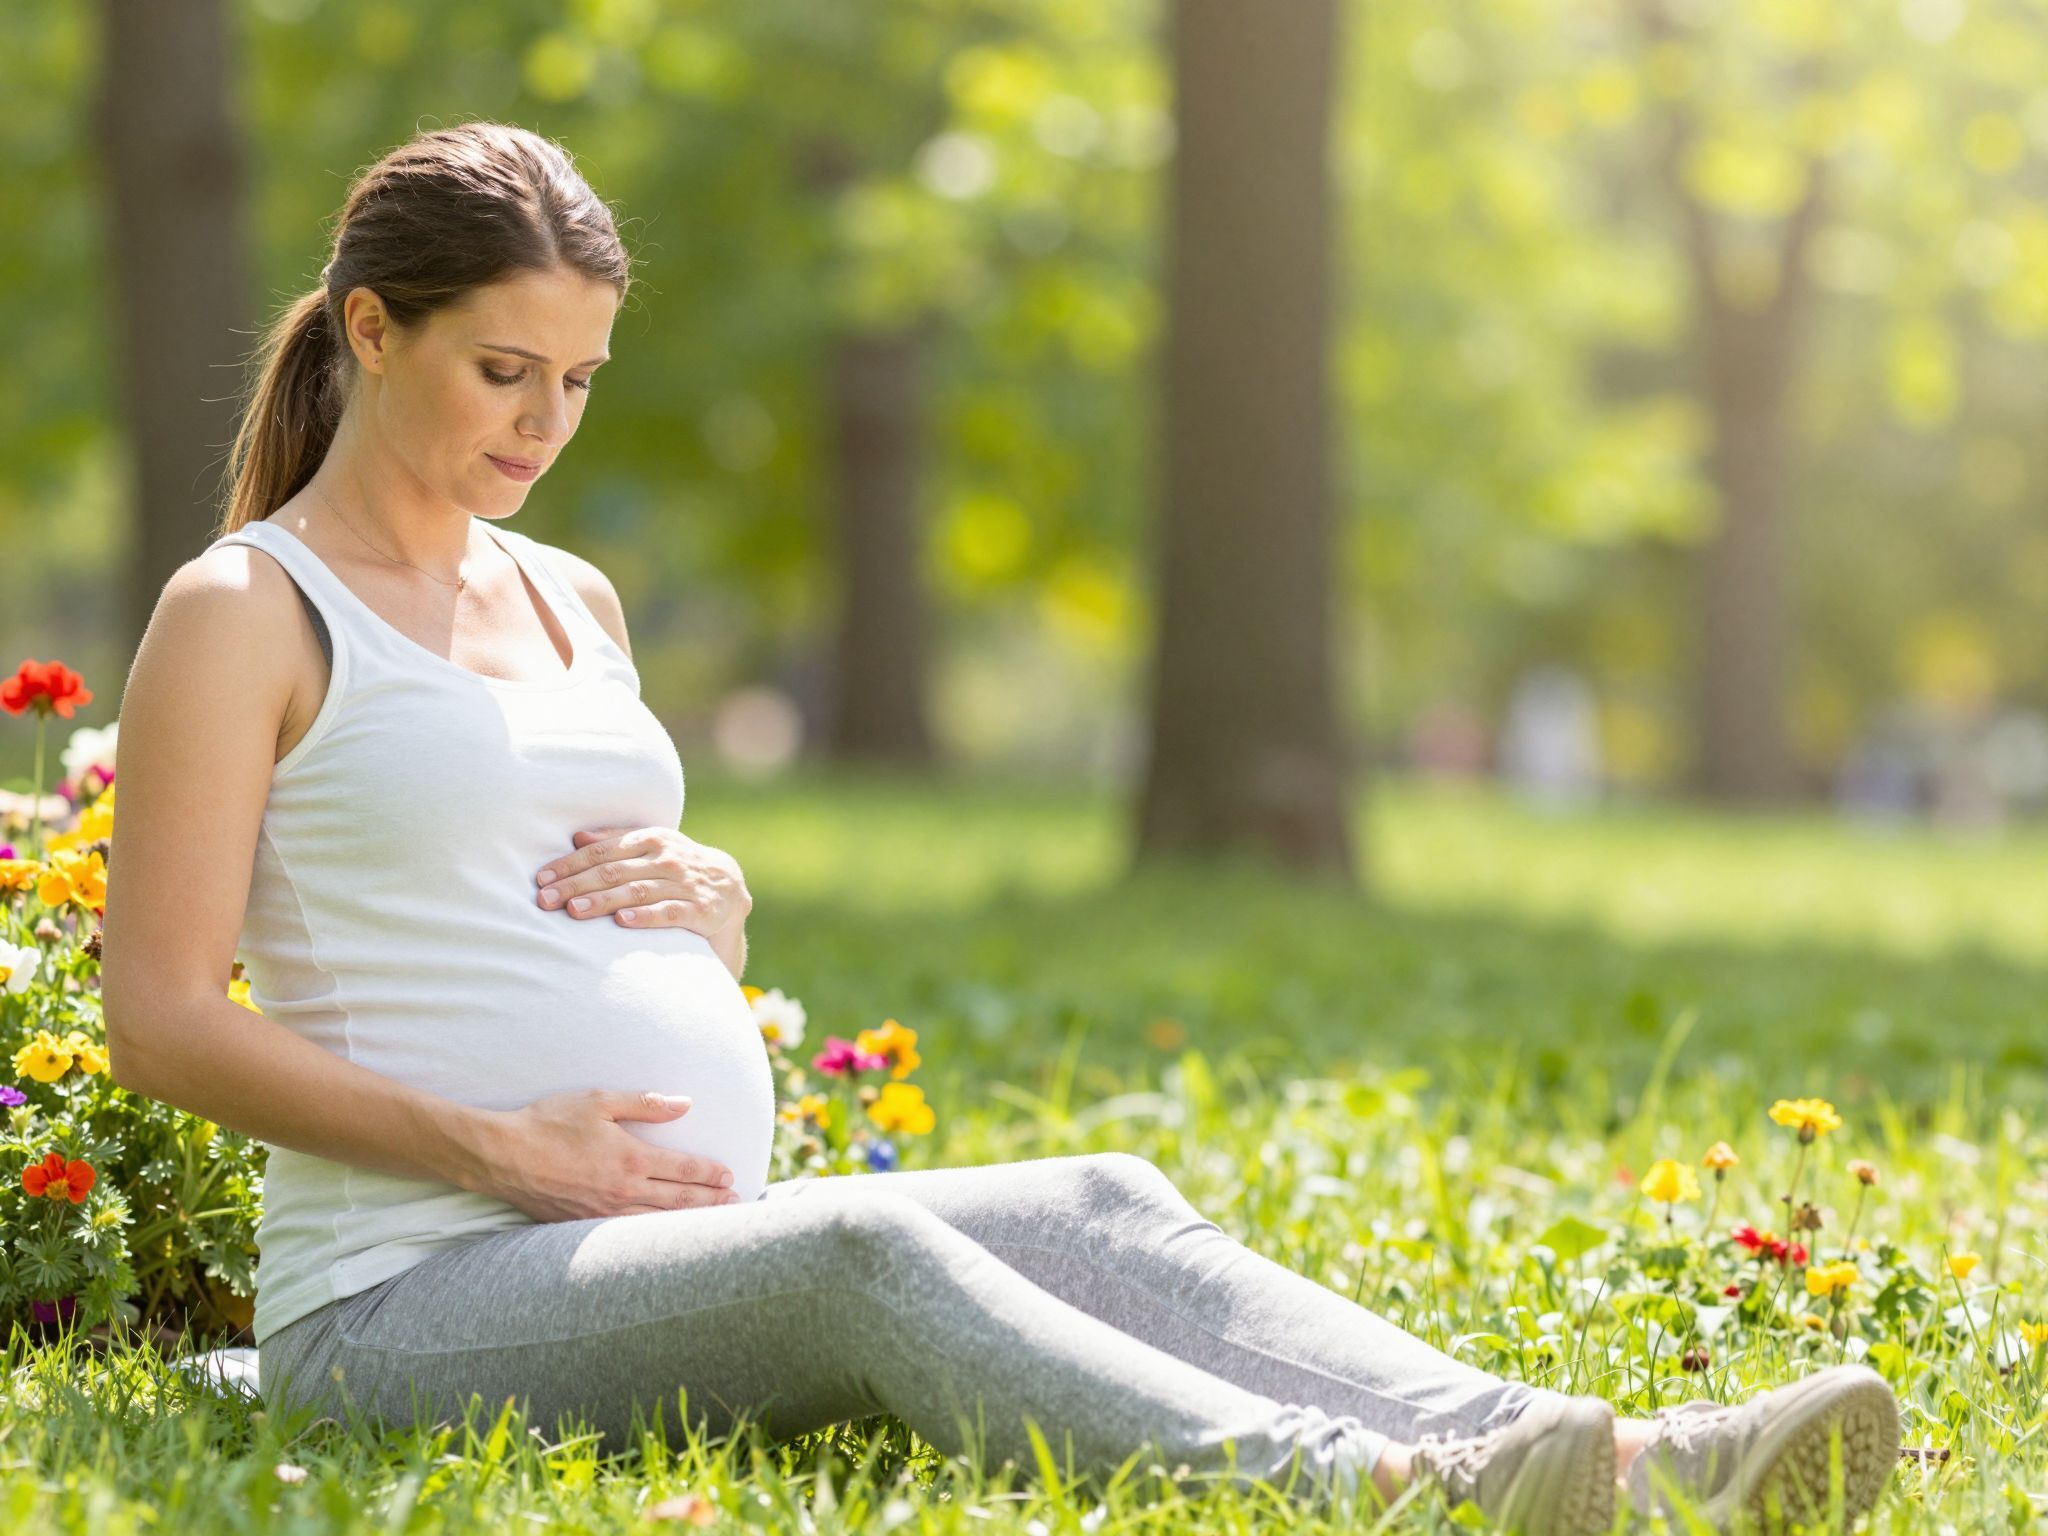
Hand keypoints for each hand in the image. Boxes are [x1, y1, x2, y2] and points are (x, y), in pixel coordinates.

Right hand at [476, 1088, 739, 1221]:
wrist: (502, 1156)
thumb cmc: (549, 1123)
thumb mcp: (599, 1102)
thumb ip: (646, 1104)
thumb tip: (685, 1104)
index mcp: (630, 1158)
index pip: (683, 1169)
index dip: (709, 1172)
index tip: (729, 1175)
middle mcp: (622, 1190)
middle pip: (678, 1200)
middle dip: (709, 1201)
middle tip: (734, 1203)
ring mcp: (603, 1212)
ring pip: (656, 1222)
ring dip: (687, 1222)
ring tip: (711, 1222)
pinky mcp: (583, 1226)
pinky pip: (626, 1234)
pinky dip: (652, 1236)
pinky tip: (662, 1237)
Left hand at [534, 825, 752, 936]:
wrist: (730, 888)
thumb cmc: (677, 866)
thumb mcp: (652, 846)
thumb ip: (616, 841)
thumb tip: (577, 837)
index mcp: (651, 839)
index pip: (603, 851)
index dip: (570, 865)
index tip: (542, 879)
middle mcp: (668, 858)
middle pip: (614, 871)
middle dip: (576, 885)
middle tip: (546, 900)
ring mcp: (685, 884)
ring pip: (637, 891)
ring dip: (603, 901)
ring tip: (575, 911)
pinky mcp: (700, 910)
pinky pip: (669, 912)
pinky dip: (645, 917)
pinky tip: (622, 923)